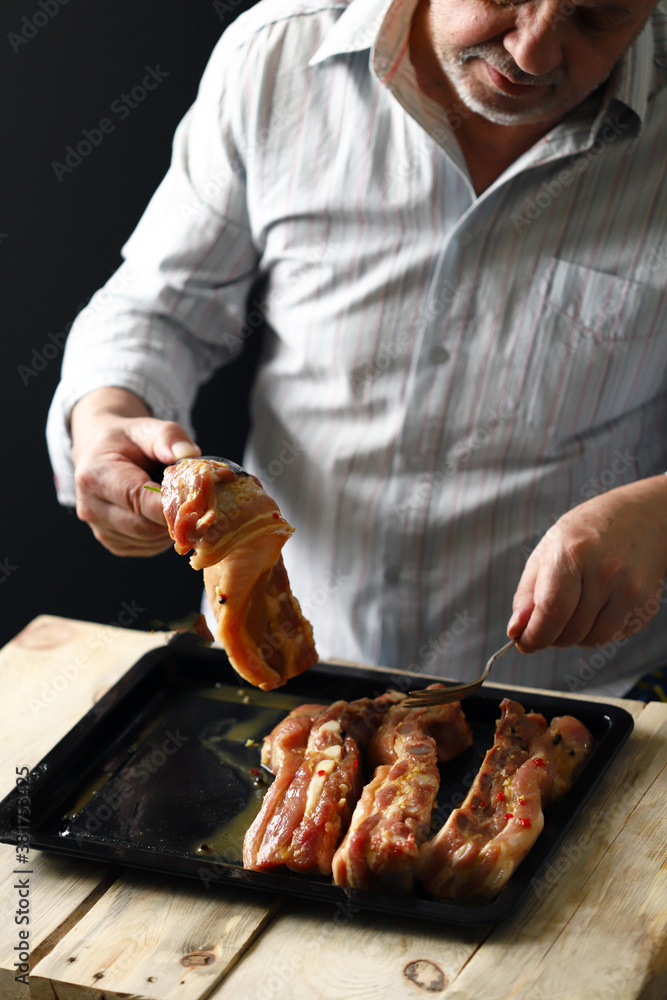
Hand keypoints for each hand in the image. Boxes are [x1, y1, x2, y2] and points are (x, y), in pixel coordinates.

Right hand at [71, 387, 199, 555]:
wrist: (102, 454)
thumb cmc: (126, 441)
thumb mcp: (146, 428)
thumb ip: (168, 437)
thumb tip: (189, 454)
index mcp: (96, 475)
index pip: (139, 500)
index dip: (171, 504)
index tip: (198, 499)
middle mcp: (91, 507)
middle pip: (145, 526)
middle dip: (176, 518)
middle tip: (199, 503)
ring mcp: (100, 529)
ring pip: (149, 540)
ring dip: (172, 527)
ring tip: (180, 504)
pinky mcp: (113, 543)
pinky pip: (147, 547)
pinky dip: (163, 535)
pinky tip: (166, 515)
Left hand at [508, 476, 666, 651]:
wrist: (642, 517)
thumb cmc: (586, 533)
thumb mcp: (547, 550)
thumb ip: (527, 593)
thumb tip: (516, 630)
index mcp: (573, 553)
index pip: (551, 612)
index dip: (533, 636)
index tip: (523, 642)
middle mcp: (606, 572)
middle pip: (569, 632)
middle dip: (552, 635)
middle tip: (549, 619)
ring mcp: (631, 590)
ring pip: (591, 640)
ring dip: (576, 635)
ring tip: (576, 606)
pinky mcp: (646, 605)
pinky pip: (613, 636)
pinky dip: (598, 629)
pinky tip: (600, 603)